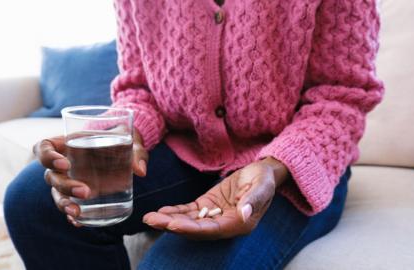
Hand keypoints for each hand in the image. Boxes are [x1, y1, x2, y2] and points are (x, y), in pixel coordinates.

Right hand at [34, 130, 146, 226]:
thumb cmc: (123, 140)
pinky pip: (69, 206)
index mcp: (68, 143)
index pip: (44, 147)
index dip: (48, 156)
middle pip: (51, 176)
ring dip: (64, 204)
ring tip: (77, 212)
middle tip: (86, 191)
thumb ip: (136, 152)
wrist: (126, 150)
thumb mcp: (131, 140)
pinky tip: (79, 222)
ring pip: (57, 194)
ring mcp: (70, 180)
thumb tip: (140, 170)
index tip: (65, 164)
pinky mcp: (79, 195)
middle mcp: (64, 164)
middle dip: (65, 186)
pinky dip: (72, 216)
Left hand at [142, 157, 288, 239]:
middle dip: (174, 226)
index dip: (192, 229)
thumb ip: (254, 199)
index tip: (174, 225)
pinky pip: (190, 211)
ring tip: (149, 218)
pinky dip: (175, 212)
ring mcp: (215, 215)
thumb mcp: (263, 186)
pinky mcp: (209, 205)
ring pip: (190, 221)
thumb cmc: (264, 179)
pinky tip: (160, 212)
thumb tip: (244, 214)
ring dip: (169, 220)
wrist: (263, 172)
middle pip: (196, 229)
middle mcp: (225, 224)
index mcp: (239, 223)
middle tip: (153, 222)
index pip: (212, 230)